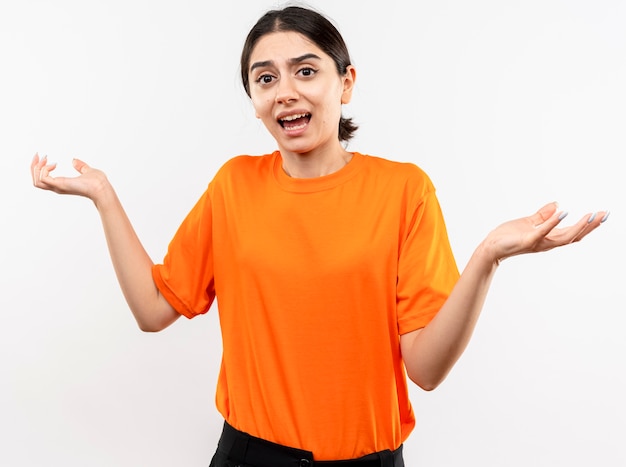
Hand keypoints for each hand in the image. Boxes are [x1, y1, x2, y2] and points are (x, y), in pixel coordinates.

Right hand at [30, 153, 109, 200]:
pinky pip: (43, 178)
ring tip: (45, 159)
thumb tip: (74, 161)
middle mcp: (57, 187)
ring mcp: (58, 187)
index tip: (43, 157)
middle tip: (38, 156)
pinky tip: (54, 163)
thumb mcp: (87, 171)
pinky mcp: (60, 185)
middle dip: (33, 167)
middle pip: (36, 181)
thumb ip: (81, 166)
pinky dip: (44, 169)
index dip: (39, 168)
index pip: (43, 179)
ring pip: (36, 181)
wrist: (102, 188)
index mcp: (62, 184)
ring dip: (37, 168)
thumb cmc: (98, 183)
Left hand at [483, 202, 608, 264]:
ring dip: (579, 226)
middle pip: (574, 236)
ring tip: (591, 215)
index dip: (588, 224)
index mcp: (549, 238)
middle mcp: (547, 243)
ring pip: (564, 237)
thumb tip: (558, 204)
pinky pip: (543, 231)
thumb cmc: (508, 236)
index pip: (573, 232)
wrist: (491, 247)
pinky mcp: (528, 240)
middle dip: (591, 226)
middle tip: (605, 214)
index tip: (602, 214)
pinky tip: (564, 212)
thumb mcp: (528, 222)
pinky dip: (554, 222)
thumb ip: (543, 215)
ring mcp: (538, 242)